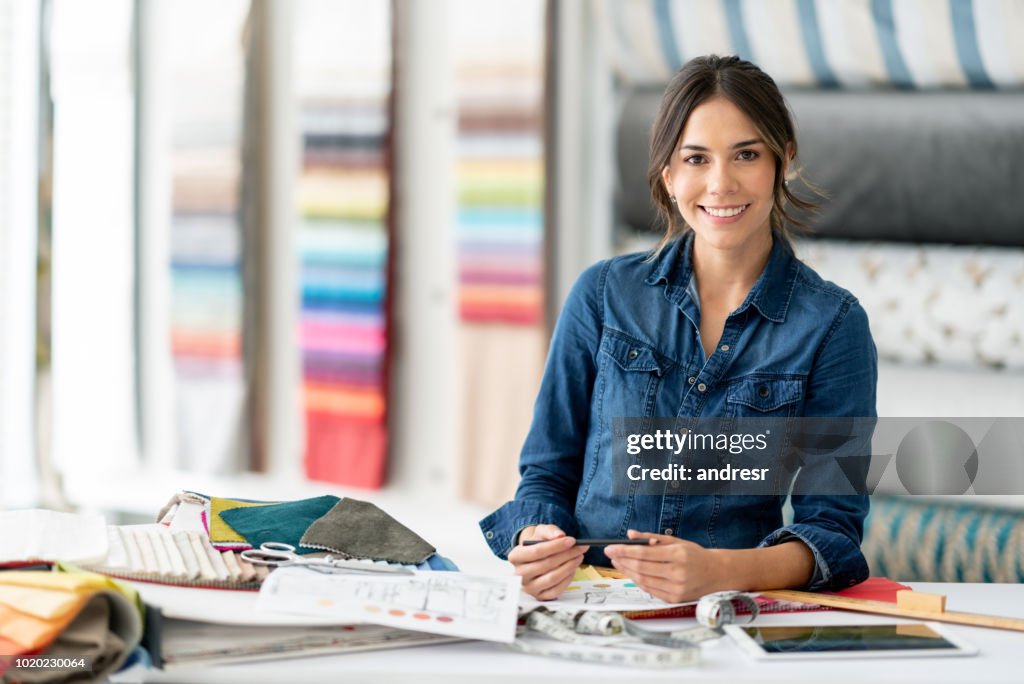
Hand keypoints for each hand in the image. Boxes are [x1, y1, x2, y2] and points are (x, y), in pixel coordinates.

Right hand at [507, 524, 588, 599]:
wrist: (534, 558)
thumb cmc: (537, 544)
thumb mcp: (541, 532)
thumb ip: (550, 531)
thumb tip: (560, 535)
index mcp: (515, 556)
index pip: (537, 551)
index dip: (556, 546)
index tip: (572, 541)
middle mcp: (519, 574)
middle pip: (546, 565)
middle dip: (567, 555)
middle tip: (580, 548)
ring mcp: (528, 588)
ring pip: (552, 578)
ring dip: (569, 566)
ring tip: (579, 557)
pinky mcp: (539, 597)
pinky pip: (556, 590)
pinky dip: (567, 579)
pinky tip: (573, 569)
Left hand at [603, 529, 722, 601]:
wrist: (717, 573)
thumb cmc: (695, 555)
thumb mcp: (676, 541)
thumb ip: (651, 537)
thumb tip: (630, 534)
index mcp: (678, 555)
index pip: (644, 553)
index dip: (624, 551)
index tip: (610, 548)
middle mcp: (677, 573)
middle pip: (641, 568)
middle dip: (622, 561)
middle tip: (610, 555)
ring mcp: (676, 588)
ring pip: (643, 581)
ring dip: (627, 572)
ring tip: (618, 563)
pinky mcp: (674, 599)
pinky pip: (650, 590)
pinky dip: (638, 581)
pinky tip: (631, 573)